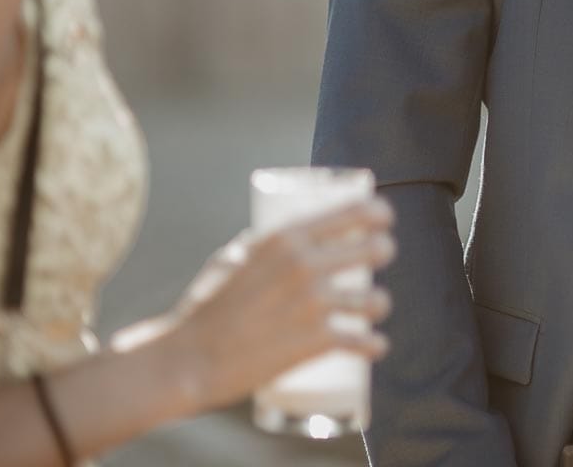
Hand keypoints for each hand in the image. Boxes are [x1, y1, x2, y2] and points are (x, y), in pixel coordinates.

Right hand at [136, 196, 395, 413]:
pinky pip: (363, 340)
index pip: (354, 211)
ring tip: (373, 307)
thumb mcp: (231, 260)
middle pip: (375, 248)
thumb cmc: (204, 309)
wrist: (188, 360)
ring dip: (379, 303)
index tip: (383, 218)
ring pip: (375, 298)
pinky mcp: (316, 342)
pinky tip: (377, 345)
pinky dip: (373, 345)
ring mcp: (314, 304)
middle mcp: (306, 265)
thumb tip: (282, 240)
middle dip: (383, 250)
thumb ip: (261, 248)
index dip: (378, 213)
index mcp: (286, 238)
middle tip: (379, 256)